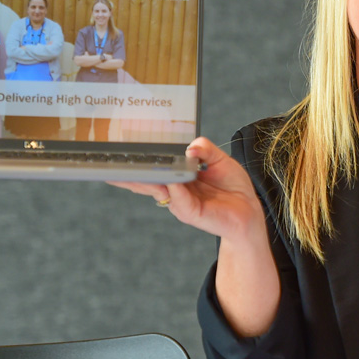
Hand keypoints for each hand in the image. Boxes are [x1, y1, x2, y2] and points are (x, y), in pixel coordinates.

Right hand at [108, 136, 266, 241]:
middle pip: (146, 180)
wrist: (248, 210)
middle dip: (128, 172)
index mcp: (177, 176)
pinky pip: (178, 198)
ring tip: (134, 167)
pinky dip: (174, 188)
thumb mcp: (220, 159)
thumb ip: (205, 149)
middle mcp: (173, 190)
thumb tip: (191, 145)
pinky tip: (170, 181)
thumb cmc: (233, 186)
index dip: (138, 160)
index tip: (120, 150)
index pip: (153, 167)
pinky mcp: (190, 212)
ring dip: (147, 177)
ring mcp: (179, 202)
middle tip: (111, 162)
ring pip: (158, 188)